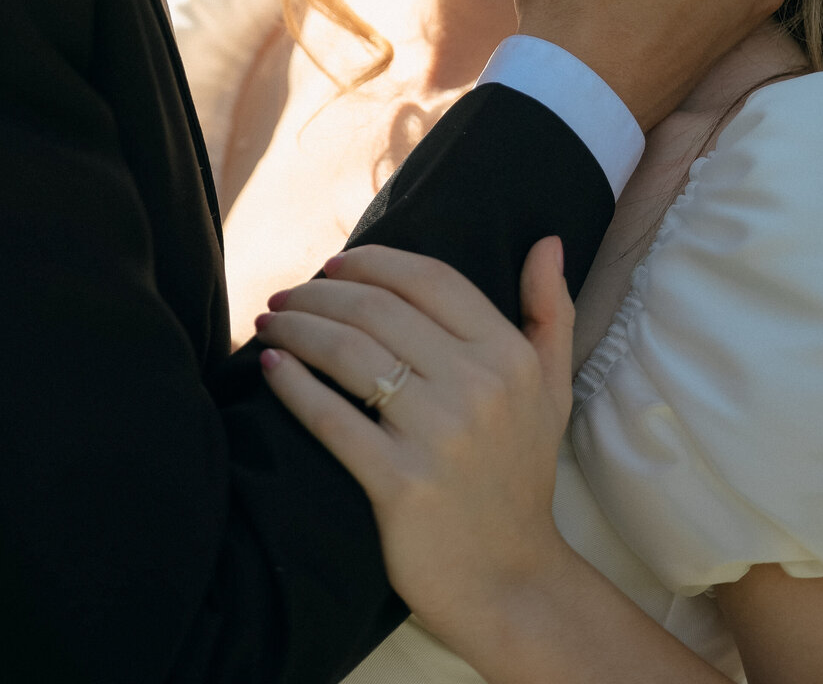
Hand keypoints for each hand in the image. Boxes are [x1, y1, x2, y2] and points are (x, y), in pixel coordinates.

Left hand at [255, 239, 575, 662]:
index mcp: (509, 356)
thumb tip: (547, 239)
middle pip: (378, 309)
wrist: (511, 583)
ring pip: (348, 353)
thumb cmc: (520, 476)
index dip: (373, 261)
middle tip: (287, 295)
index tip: (334, 264)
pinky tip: (271, 366)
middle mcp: (477, 387)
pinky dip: (293, 384)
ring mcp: (438, 436)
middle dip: (320, 292)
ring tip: (271, 323)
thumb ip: (551, 310)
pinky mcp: (399, 483)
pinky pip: (332, 418)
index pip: (429, 279)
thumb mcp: (551, 389)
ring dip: (298, 327)